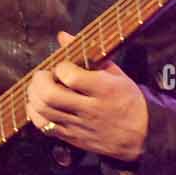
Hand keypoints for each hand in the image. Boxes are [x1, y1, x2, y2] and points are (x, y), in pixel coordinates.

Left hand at [27, 45, 149, 162]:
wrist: (141, 135)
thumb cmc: (128, 100)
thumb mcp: (117, 74)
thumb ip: (89, 55)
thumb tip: (63, 36)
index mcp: (105, 90)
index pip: (71, 77)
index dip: (61, 67)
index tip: (63, 65)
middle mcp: (90, 109)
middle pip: (51, 96)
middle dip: (39, 81)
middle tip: (43, 75)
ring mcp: (79, 126)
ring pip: (44, 111)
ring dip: (34, 96)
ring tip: (38, 88)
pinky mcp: (72, 138)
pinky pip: (45, 127)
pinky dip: (35, 113)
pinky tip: (39, 105)